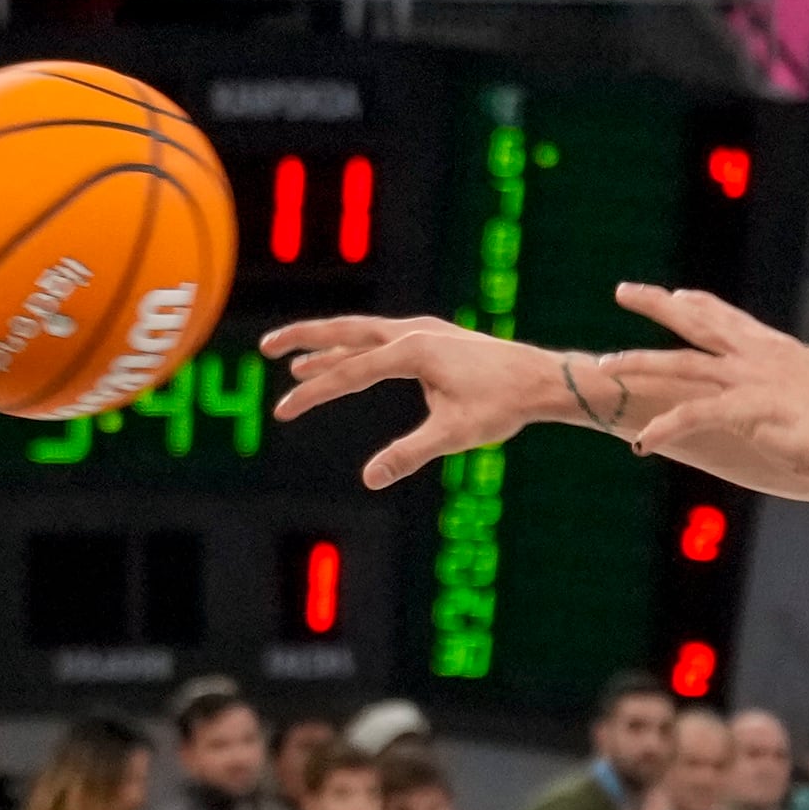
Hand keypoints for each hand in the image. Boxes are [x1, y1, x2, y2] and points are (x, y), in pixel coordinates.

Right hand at [265, 313, 582, 491]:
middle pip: (345, 331)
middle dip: (303, 339)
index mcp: (413, 351)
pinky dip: (355, 350)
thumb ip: (409, 454)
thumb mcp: (455, 434)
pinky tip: (344, 363)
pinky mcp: (432, 338)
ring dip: (326, 346)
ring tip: (293, 363)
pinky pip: (380, 341)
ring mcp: (423, 331)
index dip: (313, 394)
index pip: (350, 372)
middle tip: (266, 347)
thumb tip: (370, 478)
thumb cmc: (502, 405)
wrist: (542, 379)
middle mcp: (413, 332)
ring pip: (361, 334)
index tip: (282, 411)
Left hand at [607, 284, 808, 497]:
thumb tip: (776, 403)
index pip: (726, 316)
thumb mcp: (805, 398)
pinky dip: (664, 427)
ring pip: (680, 365)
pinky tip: (642, 441)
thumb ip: (781, 392)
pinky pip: (692, 414)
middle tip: (623, 290)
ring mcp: (748, 379)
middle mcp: (756, 355)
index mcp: (773, 348)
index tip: (674, 295)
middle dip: (656, 305)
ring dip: (639, 364)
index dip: (697, 304)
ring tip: (603, 366)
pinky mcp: (744, 409)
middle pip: (695, 323)